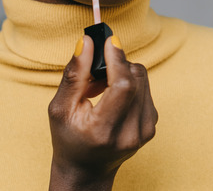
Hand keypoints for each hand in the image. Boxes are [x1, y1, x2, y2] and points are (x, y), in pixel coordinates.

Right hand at [48, 35, 157, 190]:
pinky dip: (130, 84)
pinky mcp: (152, 125)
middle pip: (136, 78)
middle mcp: (130, 133)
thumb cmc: (69, 139)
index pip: (123, 86)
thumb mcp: (60, 109)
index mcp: (104, 131)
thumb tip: (88, 42)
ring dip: (123, 73)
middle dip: (117, 64)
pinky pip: (145, 88)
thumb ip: (74, 75)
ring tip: (101, 87)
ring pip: (143, 79)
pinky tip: (113, 96)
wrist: (87, 170)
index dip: (118, 58)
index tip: (109, 40)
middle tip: (96, 70)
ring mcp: (145, 131)